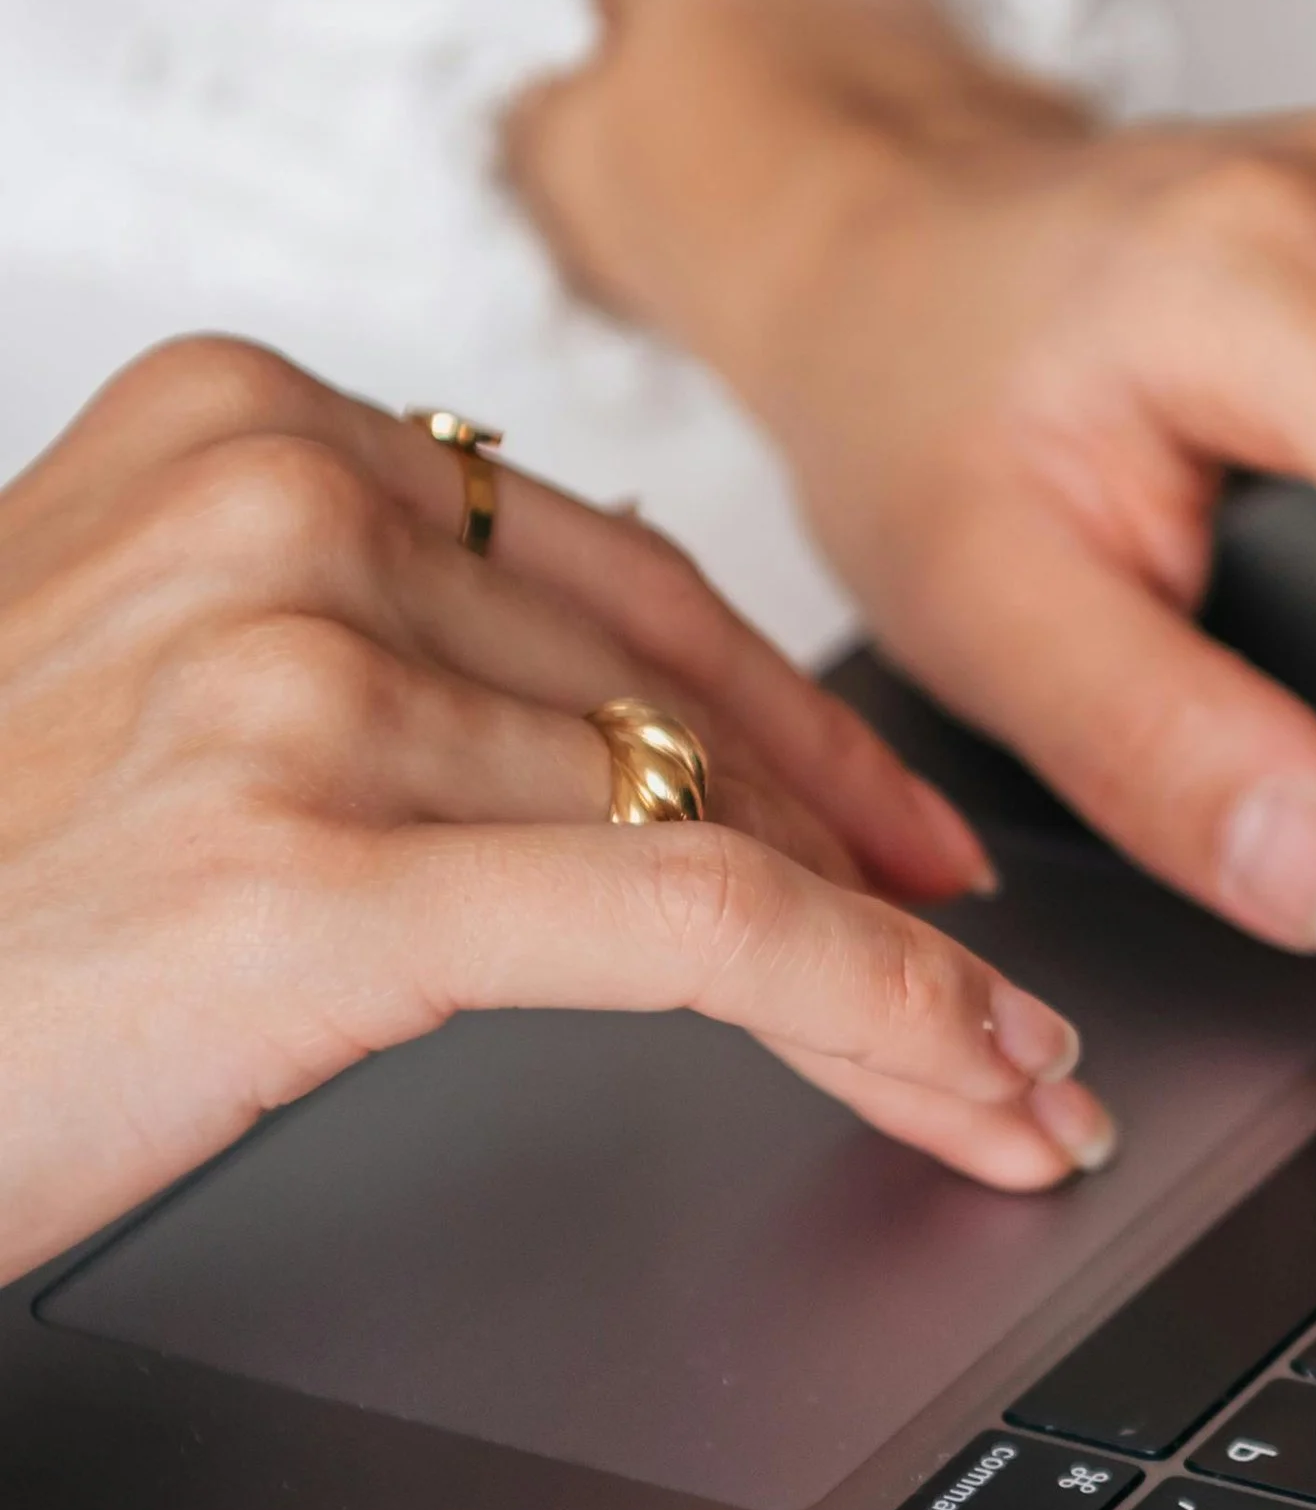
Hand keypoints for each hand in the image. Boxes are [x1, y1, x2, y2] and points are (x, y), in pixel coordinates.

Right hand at [0, 336, 1117, 1282]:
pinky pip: (694, 931)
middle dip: (865, 851)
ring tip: (997, 1081)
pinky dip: (875, 1014)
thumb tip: (596, 740)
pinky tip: (970, 1085)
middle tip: (992, 971)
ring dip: (896, 973)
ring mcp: (292, 673)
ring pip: (710, 817)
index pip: (608, 564)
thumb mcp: (124, 687)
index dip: (798, 709)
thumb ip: (335, 649)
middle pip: (680, 688)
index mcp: (231, 424)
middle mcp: (272, 503)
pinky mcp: (312, 866)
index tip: (906, 822)